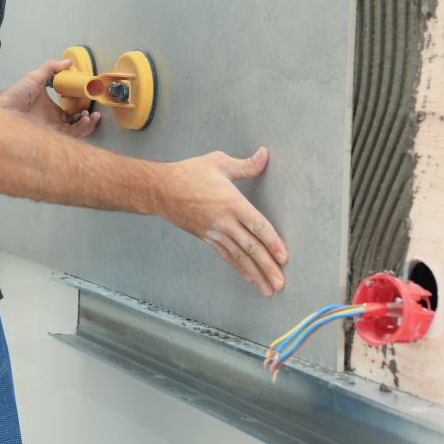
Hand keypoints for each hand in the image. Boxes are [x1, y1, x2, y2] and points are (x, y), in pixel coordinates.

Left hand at [0, 59, 100, 137]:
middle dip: (87, 119)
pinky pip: (71, 135)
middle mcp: (52, 121)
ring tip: (91, 115)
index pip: (70, 113)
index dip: (81, 110)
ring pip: (76, 131)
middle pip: (76, 124)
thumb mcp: (36, 77)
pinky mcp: (51, 135)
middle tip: (93, 112)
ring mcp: (52, 129)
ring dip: (87, 124)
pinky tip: (85, 119)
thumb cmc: (14, 96)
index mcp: (50, 110)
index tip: (88, 102)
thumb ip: (51, 68)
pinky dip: (81, 129)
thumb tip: (67, 62)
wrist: (3, 108)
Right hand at [156, 147, 287, 295]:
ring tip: (268, 289)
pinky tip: (249, 278)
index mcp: (231, 202)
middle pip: (250, 247)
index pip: (257, 225)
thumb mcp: (218, 162)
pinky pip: (226, 255)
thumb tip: (265, 155)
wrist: (160, 190)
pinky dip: (239, 268)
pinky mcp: (206, 238)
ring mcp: (214, 232)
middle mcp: (224, 221)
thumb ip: (245, 164)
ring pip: (239, 256)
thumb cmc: (189, 174)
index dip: (272, 242)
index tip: (283, 256)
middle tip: (280, 283)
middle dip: (267, 267)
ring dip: (255, 273)